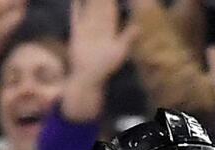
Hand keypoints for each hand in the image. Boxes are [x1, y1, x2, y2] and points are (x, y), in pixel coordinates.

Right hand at [62, 0, 137, 121]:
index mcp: (110, 30)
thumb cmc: (106, 67)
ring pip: (89, 10)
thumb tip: (139, 27)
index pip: (111, 11)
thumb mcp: (119, 51)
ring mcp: (88, 29)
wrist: (89, 77)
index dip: (112, 0)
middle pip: (100, 8)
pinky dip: (76, 8)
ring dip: (90, 0)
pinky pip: (76, 17)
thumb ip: (128, 38)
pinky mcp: (77, 33)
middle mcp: (99, 28)